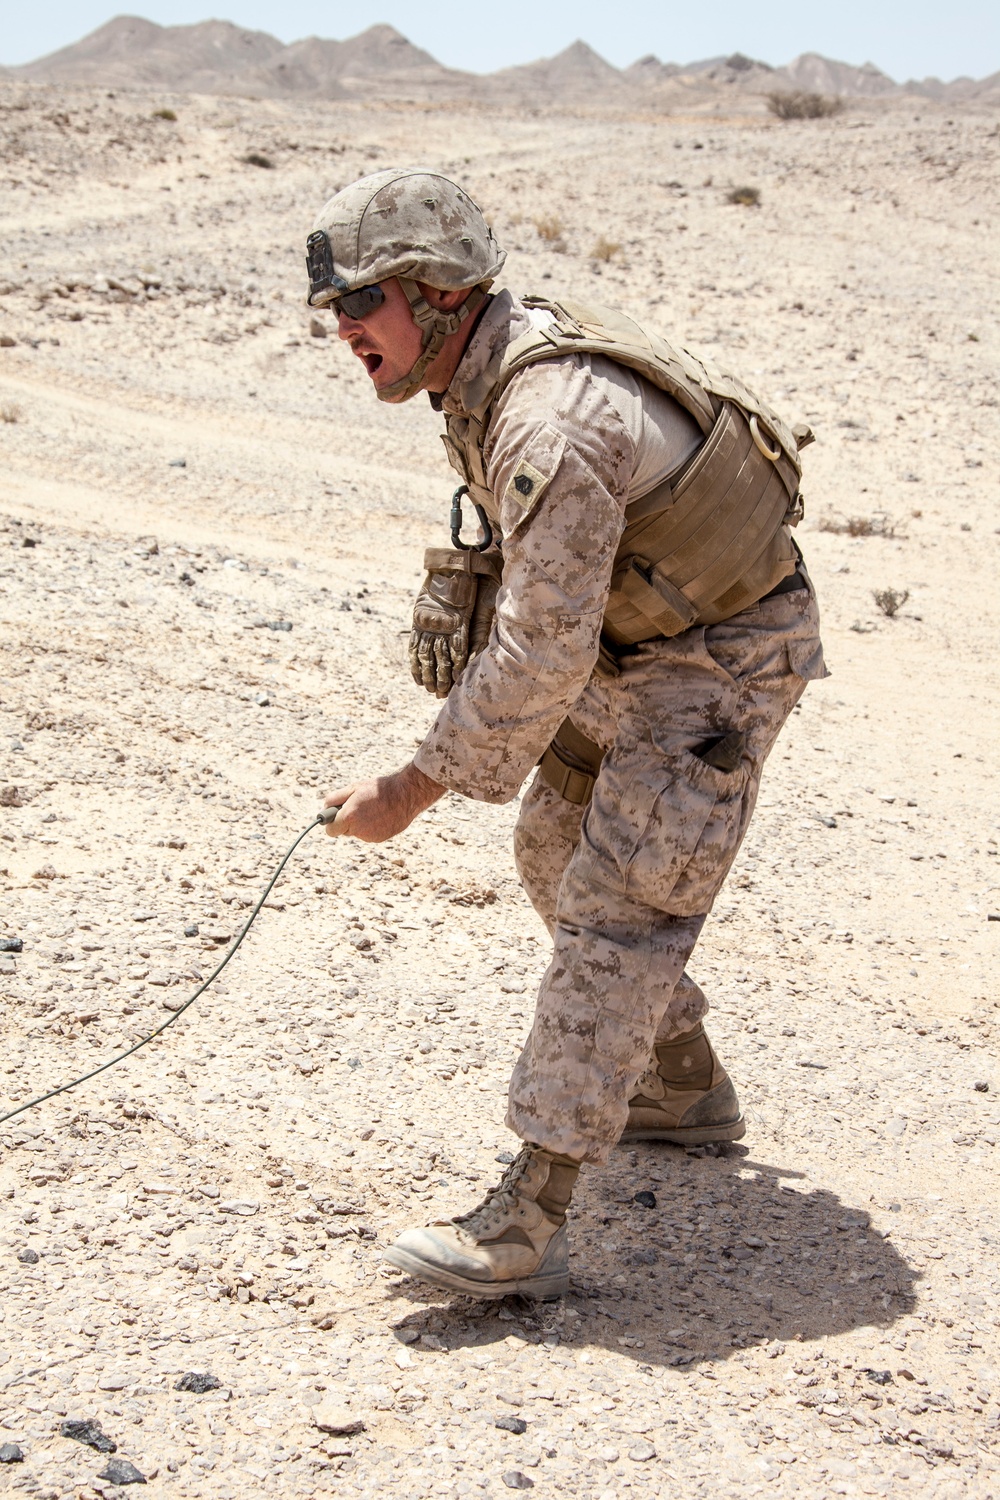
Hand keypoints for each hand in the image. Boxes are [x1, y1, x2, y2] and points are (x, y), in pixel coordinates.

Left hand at [322, 762, 444, 842]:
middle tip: (358, 807)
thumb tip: (325, 808)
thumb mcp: (353, 788)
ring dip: (361, 824)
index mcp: (348, 817)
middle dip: (347, 821)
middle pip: (344, 831)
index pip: (330, 831)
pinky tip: (381, 815)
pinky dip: (372, 827)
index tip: (335, 816)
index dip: (332, 823)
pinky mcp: (380, 839)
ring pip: (358, 833)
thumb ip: (335, 799)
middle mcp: (358, 830)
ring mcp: (370, 836)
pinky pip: (370, 834)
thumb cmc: (378, 789)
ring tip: (373, 808)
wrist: (405, 794)